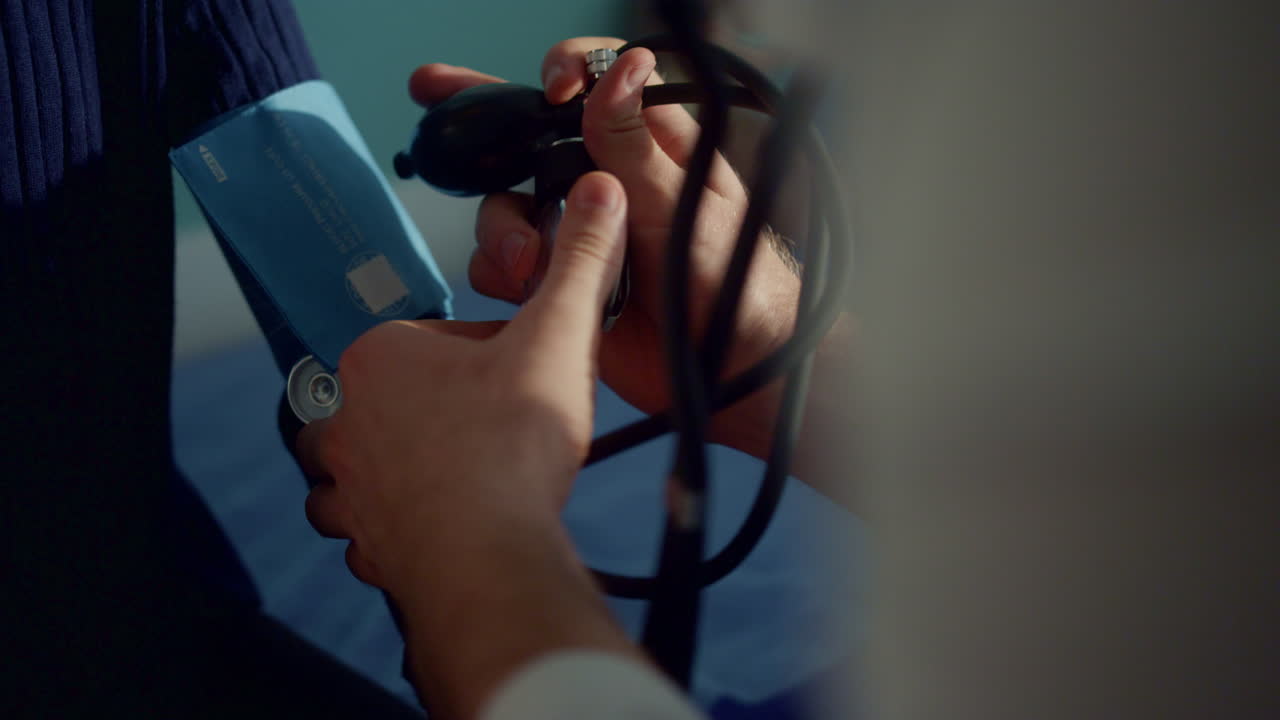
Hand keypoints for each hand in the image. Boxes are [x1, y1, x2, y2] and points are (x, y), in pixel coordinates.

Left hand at [298, 173, 641, 716]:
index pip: (439, 337)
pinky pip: (370, 524)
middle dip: (447, 407)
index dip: (492, 355)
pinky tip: (447, 522)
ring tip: (466, 475)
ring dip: (409, 464)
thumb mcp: (559, 338)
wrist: (490, 555)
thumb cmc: (513, 446)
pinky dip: (400, 523)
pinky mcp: (363, 539)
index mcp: (380, 354)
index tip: (525, 380)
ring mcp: (349, 484)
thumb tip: (600, 191)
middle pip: (404, 395)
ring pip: (372, 460)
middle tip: (502, 429)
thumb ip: (579, 264)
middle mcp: (346, 416)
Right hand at [410, 37, 803, 459]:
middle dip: (478, 123)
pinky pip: (502, 265)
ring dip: (506, 232)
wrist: (722, 367)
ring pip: (504, 208)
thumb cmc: (728, 278)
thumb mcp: (681, 200)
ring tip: (531, 265)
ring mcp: (572, 232)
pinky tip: (530, 290)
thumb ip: (635, 141)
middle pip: (524, 140)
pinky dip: (506, 277)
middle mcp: (598, 182)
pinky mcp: (554, 280)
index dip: (562, 74)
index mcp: (641, 146)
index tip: (551, 87)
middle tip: (430, 89)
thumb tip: (620, 66)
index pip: (591, 85)